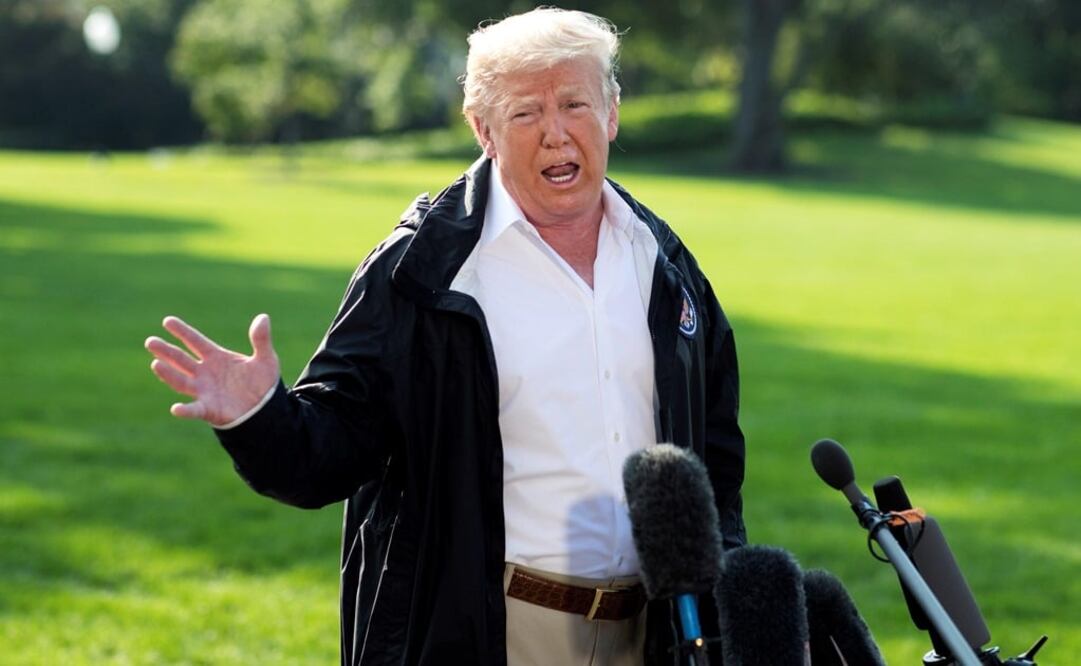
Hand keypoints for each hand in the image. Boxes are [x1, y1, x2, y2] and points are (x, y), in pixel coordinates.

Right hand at [145, 314, 280, 426]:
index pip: (195, 341)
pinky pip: (195, 409)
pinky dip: (185, 410)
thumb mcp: (266, 359)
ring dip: (168, 374)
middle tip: (151, 341)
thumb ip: (261, 339)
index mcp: (216, 357)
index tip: (167, 321)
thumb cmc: (262, 383)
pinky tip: (176, 409)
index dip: (182, 331)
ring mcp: (204, 391)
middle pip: (181, 359)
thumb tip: (264, 317)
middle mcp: (205, 372)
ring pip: (181, 381)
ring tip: (156, 364)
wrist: (266, 409)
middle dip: (166, 351)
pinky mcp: (209, 409)